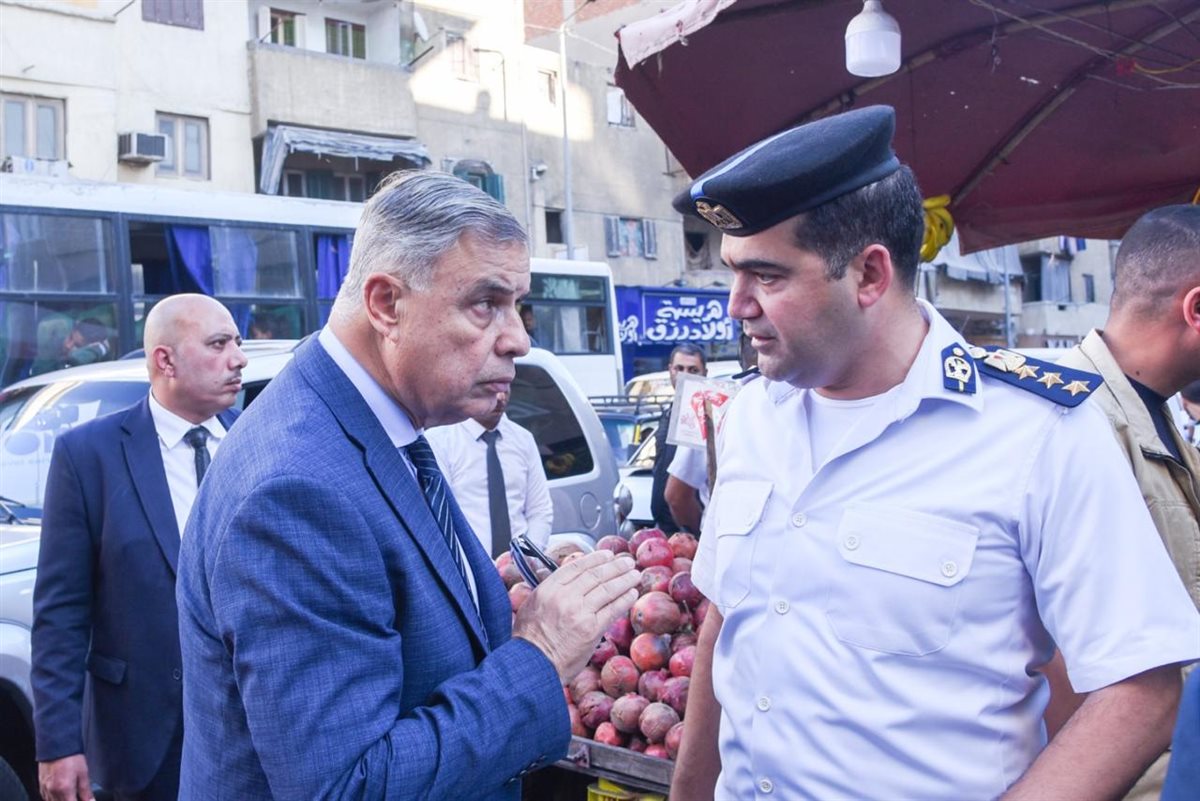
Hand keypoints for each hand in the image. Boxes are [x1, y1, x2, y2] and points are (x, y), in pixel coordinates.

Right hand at [39, 754, 92, 800]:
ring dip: (63, 800)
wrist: (57, 744)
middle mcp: (52, 792)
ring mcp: (45, 789)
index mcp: (64, 789)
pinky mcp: (40, 786)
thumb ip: (86, 791)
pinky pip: (46, 798)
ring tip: (71, 795)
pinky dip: (54, 799)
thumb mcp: (83, 773)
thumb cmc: (71, 756)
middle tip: (77, 796)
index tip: (84, 800)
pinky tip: (61, 795)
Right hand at [513, 549, 639, 681]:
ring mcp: (580, 612)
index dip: (595, 558)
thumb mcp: (531, 606)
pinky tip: (632, 594)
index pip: (577, 566)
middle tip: (627, 561)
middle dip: (615, 566)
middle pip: (595, 575)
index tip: (607, 555)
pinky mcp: (592, 629)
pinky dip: (624, 600)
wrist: (533, 665)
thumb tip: (570, 582)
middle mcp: (565, 597)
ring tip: (634, 574)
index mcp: (548, 589)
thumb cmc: (529, 640)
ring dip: (624, 580)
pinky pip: (613, 609)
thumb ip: (551, 591)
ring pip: (607, 589)